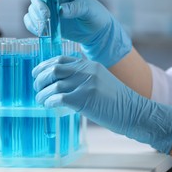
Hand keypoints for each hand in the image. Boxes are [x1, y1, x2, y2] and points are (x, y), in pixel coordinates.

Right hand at [24, 0, 131, 67]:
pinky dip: (34, 27)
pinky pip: (32, 23)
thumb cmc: (95, 15)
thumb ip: (75, 8)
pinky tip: (43, 32)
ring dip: (36, 19)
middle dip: (38, 7)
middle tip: (47, 17)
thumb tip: (60, 11)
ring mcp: (48, 10)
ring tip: (47, 28)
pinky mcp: (46, 23)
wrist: (96, 32)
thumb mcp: (88, 9)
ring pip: (33, 11)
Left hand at [33, 56, 171, 153]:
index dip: (44, 66)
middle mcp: (87, 70)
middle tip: (36, 88)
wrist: (135, 111)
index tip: (36, 74)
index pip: (60, 59)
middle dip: (40, 79)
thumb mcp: (100, 81)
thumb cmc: (116, 100)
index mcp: (89, 64)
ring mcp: (86, 83)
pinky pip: (59, 98)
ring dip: (42, 93)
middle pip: (54, 69)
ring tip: (40, 100)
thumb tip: (60, 84)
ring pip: (54, 84)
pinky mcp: (85, 98)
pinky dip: (50, 101)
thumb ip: (83, 78)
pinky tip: (49, 106)